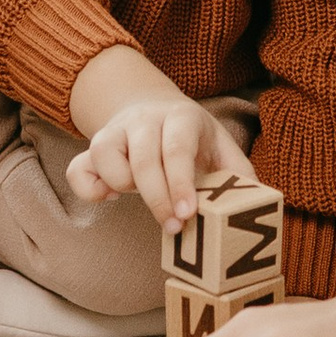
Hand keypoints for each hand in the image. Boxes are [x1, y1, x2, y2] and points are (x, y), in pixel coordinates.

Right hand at [65, 51, 253, 229]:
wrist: (154, 108)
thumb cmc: (193, 139)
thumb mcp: (221, 146)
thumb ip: (238, 173)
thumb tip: (256, 203)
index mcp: (181, 117)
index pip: (176, 148)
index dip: (180, 182)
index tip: (187, 214)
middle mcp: (144, 119)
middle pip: (142, 159)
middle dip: (157, 199)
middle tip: (174, 228)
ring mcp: (115, 130)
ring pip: (105, 157)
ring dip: (123, 186)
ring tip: (145, 198)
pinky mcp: (93, 146)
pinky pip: (79, 170)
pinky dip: (90, 189)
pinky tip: (112, 196)